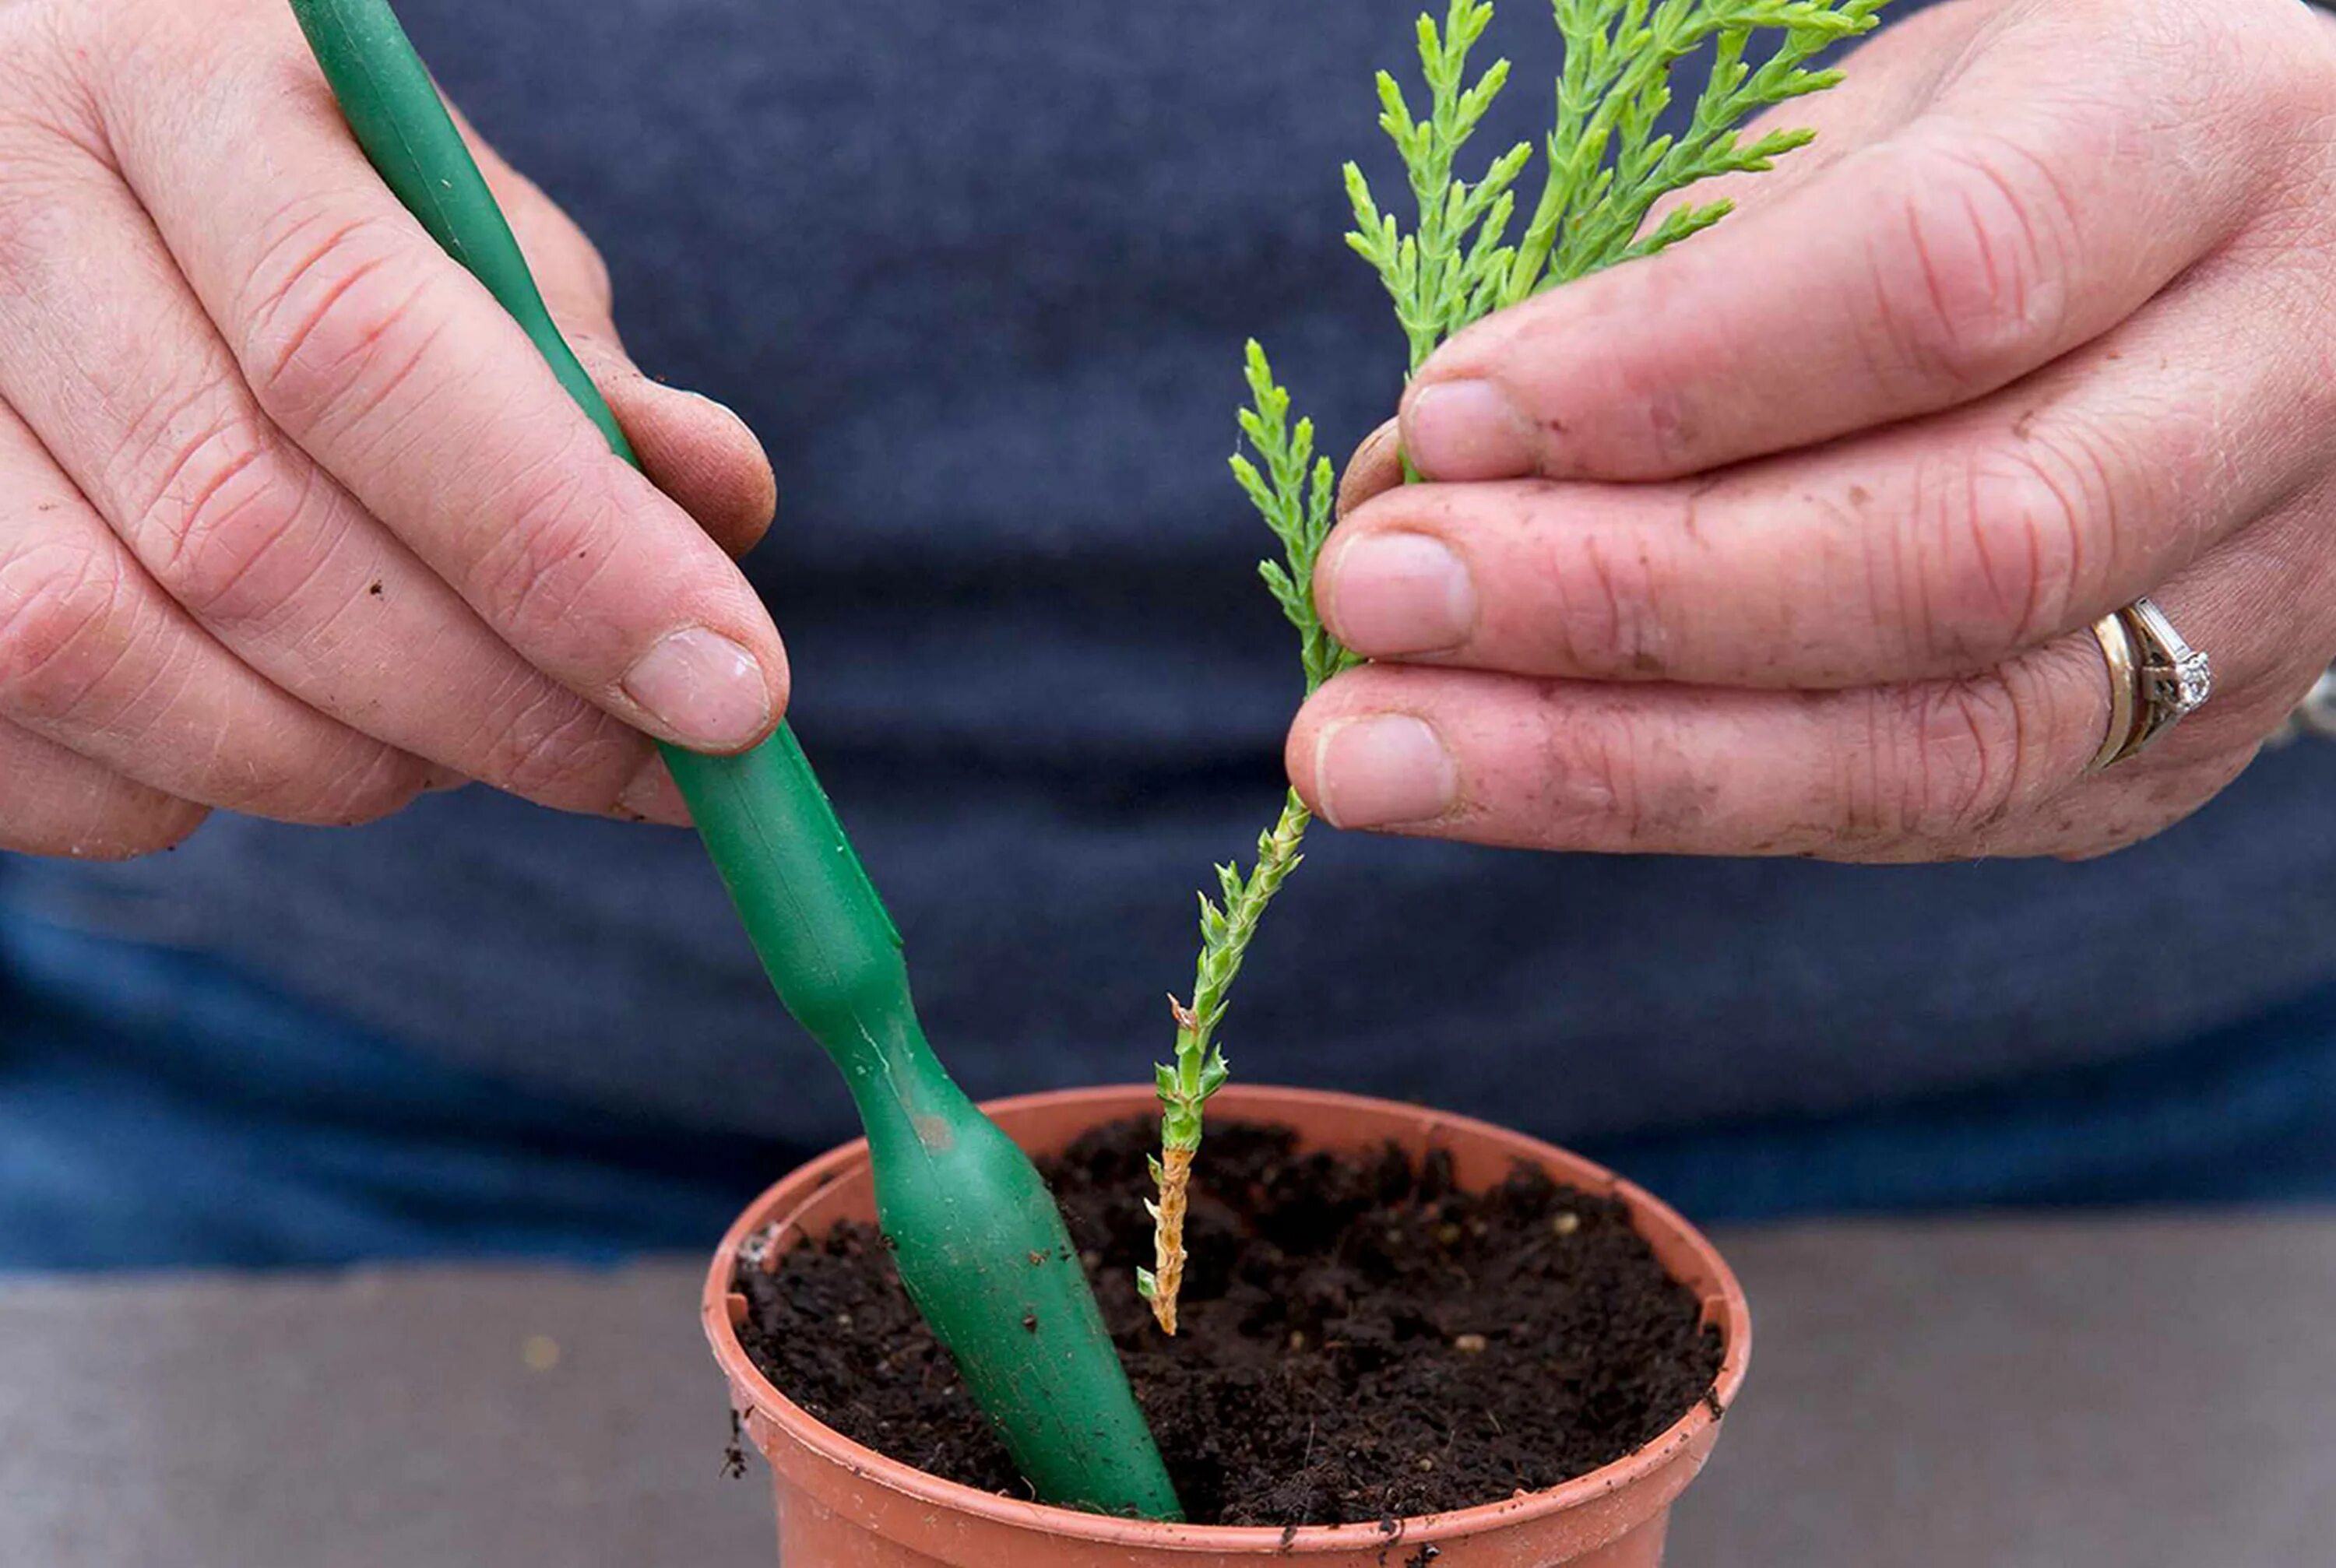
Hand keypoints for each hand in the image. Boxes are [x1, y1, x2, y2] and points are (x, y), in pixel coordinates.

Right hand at [0, 0, 783, 857]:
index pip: (366, 348)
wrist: (45, 207)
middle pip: (248, 534)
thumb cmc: (295, 216)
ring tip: (470, 736)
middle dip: (499, 701)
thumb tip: (721, 506)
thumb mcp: (442, 224)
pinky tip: (293, 724)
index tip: (735, 694)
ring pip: (120, 665)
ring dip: (354, 762)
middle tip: (654, 768)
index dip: (567, 550)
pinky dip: (205, 792)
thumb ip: (573, 365)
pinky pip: (41, 759)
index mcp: (167, 84)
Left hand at [1289, 0, 2335, 862]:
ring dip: (1608, 765)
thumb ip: (1689, 275)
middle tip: (1367, 603)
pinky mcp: (2170, 750)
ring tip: (1374, 756)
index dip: (1670, 374)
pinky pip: (1914, 811)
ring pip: (1931, 739)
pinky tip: (1508, 779)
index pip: (1940, 280)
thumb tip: (1425, 461)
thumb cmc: (2026, 154)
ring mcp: (2250, 604)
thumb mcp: (1884, 121)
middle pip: (1947, 550)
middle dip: (1615, 602)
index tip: (1445, 420)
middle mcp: (2280, 388)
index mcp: (2208, 143)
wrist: (2275, 279)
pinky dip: (1683, 803)